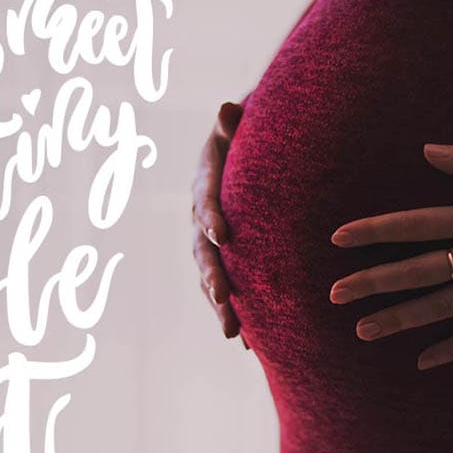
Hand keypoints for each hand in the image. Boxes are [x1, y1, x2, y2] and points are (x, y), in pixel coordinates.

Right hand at [191, 100, 248, 348]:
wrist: (248, 153)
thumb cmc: (247, 136)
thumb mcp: (240, 125)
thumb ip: (233, 122)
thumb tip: (227, 108)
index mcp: (204, 185)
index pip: (204, 202)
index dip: (210, 217)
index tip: (222, 234)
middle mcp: (201, 218)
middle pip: (203, 251)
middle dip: (213, 275)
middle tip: (223, 297)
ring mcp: (211, 243)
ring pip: (211, 277)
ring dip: (221, 306)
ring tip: (234, 333)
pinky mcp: (227, 259)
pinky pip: (229, 289)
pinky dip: (237, 313)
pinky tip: (251, 344)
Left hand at [329, 144, 452, 369]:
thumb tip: (425, 150)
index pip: (414, 224)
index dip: (374, 230)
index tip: (338, 238)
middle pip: (418, 272)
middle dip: (373, 283)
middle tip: (334, 294)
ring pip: (441, 308)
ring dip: (400, 320)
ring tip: (363, 330)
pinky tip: (423, 363)